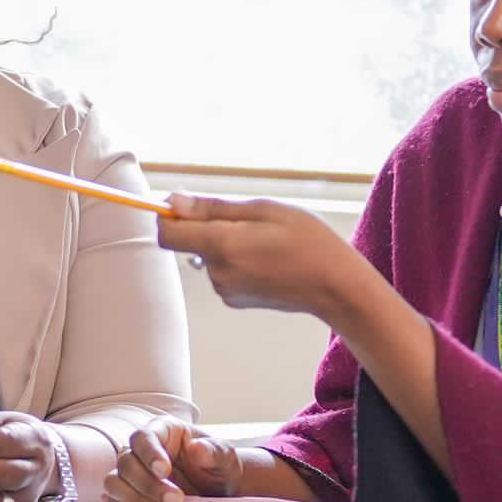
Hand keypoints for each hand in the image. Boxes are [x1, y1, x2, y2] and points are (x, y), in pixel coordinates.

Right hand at [108, 417, 241, 501]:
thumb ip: (215, 451)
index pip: (144, 437)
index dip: (150, 454)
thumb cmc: (217, 467)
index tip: (164, 470)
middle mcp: (141, 451)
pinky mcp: (127, 497)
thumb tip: (198, 449)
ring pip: (115, 484)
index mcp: (162, 431)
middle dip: (149, 485)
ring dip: (137, 501)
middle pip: (127, 463)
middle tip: (175, 500)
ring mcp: (132, 475)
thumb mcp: (225, 457)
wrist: (218, 491)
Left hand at [154, 194, 369, 320]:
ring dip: (225, 243)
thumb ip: (213, 208)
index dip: (169, 216)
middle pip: (189, 242)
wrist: (335, 286)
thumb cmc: (308, 242)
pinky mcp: (234, 300)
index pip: (166, 234)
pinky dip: (235, 260)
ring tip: (264, 242)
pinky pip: (221, 271)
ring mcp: (225, 290)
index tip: (188, 205)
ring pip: (207, 255)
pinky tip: (265, 259)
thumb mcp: (264, 210)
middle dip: (209, 226)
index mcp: (222, 246)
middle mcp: (217, 272)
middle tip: (251, 222)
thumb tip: (173, 202)